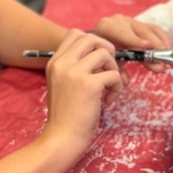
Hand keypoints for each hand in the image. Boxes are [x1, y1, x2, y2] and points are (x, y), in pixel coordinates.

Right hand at [42, 30, 122, 156]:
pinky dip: (118, 86)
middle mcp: (62, 64)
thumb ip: (76, 68)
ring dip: (114, 70)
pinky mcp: (89, 85)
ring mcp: (74, 73)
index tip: (99, 61)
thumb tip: (103, 55)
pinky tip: (108, 100)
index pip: (75, 34)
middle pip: (91, 38)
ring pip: (105, 53)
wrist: (61, 139)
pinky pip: (114, 74)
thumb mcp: (64, 85)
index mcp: (55, 62)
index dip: (94, 43)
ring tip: (109, 88)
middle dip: (107, 50)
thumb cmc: (66, 116)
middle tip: (109, 69)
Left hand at [92, 14, 170, 71]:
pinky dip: (163, 39)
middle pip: (141, 31)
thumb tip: (125, 81)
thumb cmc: (103, 54)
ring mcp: (131, 20)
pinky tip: (167, 50)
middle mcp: (120, 21)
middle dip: (153, 46)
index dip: (136, 40)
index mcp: (107, 28)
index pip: (123, 32)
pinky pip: (155, 30)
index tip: (147, 46)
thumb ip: (116, 71)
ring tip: (167, 57)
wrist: (98, 42)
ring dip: (161, 43)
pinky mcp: (140, 24)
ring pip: (151, 30)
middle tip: (161, 60)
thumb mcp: (107, 62)